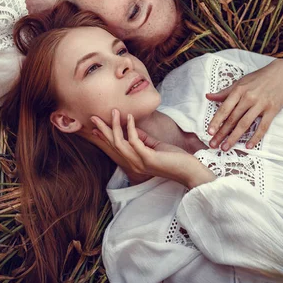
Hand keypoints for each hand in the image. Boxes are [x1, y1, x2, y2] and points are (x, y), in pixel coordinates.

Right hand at [91, 109, 215, 188]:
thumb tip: (131, 128)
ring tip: (115, 111)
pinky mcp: (147, 158)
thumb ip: (143, 139)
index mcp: (134, 161)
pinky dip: (130, 128)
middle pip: (113, 144)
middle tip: (93, 117)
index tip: (95, 126)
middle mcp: (133, 164)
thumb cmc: (174, 159)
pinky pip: (134, 141)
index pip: (115, 147)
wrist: (188, 170)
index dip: (104, 136)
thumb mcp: (154, 146)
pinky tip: (130, 117)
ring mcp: (139, 162)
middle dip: (103, 130)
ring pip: (120, 142)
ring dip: (115, 126)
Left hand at [206, 59, 282, 150]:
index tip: (209, 132)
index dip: (216, 121)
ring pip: (244, 124)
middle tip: (213, 145)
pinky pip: (262, 127)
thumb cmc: (260, 77)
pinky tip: (248, 146)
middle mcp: (248, 97)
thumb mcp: (241, 82)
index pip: (224, 108)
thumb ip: (225, 92)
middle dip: (221, 133)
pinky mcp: (272, 110)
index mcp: (239, 90)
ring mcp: (261, 104)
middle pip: (232, 119)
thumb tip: (208, 96)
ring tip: (225, 147)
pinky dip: (255, 137)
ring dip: (234, 138)